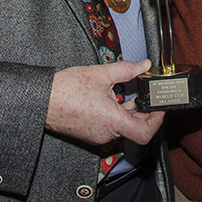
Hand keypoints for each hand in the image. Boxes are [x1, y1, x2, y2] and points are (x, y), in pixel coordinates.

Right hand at [45, 59, 164, 145]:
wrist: (43, 99)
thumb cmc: (66, 89)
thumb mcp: (101, 73)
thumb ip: (127, 70)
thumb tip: (144, 65)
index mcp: (112, 121)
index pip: (145, 133)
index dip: (156, 121)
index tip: (158, 108)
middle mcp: (106, 134)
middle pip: (135, 129)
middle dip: (143, 113)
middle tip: (145, 96)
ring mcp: (98, 136)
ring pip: (122, 128)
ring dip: (128, 113)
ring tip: (128, 96)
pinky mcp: (90, 135)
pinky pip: (110, 128)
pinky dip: (116, 116)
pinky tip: (112, 100)